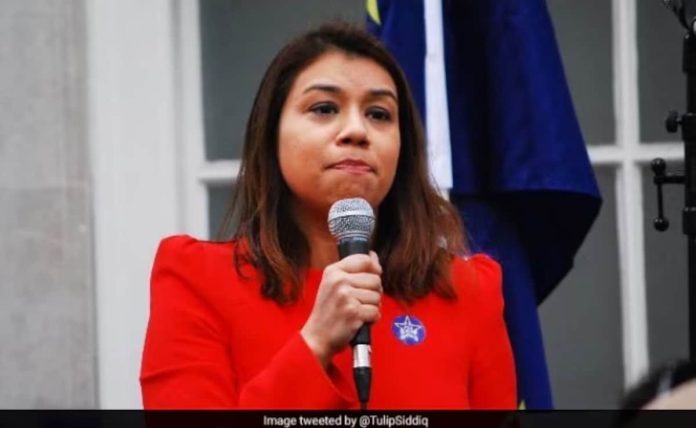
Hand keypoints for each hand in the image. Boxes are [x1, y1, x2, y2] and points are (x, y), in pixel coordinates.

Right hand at [300, 251, 382, 368]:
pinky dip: (371, 319)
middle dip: (374, 292)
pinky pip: (376, 311)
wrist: (317, 337)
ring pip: (377, 296)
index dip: (374, 268)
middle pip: (375, 279)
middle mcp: (339, 281)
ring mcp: (346, 296)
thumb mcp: (332, 284)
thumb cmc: (328, 312)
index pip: (365, 259)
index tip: (373, 276)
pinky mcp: (353, 312)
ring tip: (358, 311)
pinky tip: (359, 320)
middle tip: (360, 301)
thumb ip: (351, 271)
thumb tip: (374, 257)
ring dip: (372, 307)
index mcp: (333, 271)